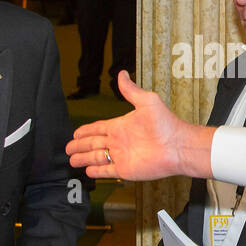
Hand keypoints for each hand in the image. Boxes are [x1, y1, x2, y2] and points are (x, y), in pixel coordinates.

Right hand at [67, 71, 214, 180]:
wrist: (177, 146)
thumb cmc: (166, 123)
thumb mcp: (146, 101)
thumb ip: (131, 90)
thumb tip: (122, 73)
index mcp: (121, 126)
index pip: (97, 128)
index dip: (85, 131)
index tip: (75, 133)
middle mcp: (119, 141)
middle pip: (93, 144)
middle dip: (79, 146)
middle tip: (67, 148)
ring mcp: (122, 156)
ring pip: (96, 158)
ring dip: (84, 159)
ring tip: (72, 161)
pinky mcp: (126, 170)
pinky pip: (107, 171)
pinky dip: (97, 171)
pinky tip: (88, 171)